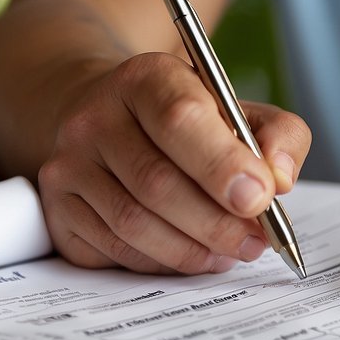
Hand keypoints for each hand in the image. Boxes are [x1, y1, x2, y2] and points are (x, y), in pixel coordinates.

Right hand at [37, 52, 310, 274]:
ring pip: (133, 224)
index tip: (261, 198)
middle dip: (216, 222)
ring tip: (231, 252)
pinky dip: (162, 261)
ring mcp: (68, 165)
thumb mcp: (237, 108)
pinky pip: (113, 250)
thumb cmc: (186, 120)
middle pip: (156, 181)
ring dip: (192, 249)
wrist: (107, 117)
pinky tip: (192, 254)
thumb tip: (281, 179)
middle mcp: (94, 117)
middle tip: (256, 242)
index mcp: (145, 78)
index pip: (180, 118)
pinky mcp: (57, 209)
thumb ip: (278, 134)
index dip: (223, 164)